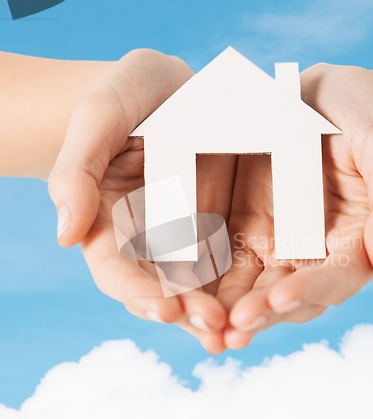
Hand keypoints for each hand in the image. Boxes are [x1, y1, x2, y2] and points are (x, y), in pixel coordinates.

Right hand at [48, 49, 234, 353]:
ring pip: (200, 285)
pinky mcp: (218, 225)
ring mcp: (185, 236)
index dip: (139, 290)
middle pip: (162, 289)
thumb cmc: (124, 98)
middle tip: (212, 325)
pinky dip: (243, 284)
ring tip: (239, 329)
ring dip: (218, 310)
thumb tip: (64, 235)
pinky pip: (231, 259)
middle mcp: (147, 241)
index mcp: (109, 224)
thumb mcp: (98, 120)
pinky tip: (262, 299)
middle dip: (187, 310)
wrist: (168, 89)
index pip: (117, 270)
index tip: (164, 307)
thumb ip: (76, 173)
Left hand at [218, 63, 372, 348]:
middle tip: (234, 326)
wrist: (318, 95)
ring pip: (250, 288)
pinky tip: (181, 291)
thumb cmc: (362, 114)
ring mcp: (273, 243)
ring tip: (203, 324)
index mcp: (352, 240)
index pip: (337, 278)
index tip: (282, 297)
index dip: (311, 290)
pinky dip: (204, 280)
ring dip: (227, 310)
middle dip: (262, 312)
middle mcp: (310, 252)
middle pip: (288, 295)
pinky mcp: (240, 229)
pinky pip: (220, 260)